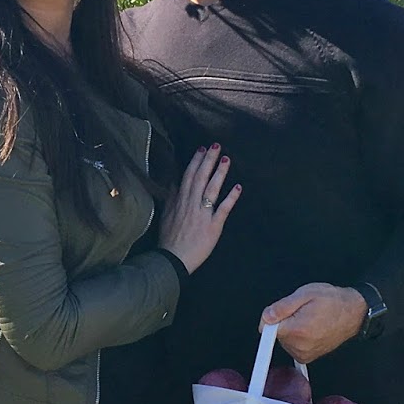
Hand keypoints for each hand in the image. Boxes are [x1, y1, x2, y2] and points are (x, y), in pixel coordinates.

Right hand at [158, 145, 241, 274]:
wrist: (173, 258)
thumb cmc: (169, 238)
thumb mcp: (166, 215)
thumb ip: (171, 198)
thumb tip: (173, 182)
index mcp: (180, 201)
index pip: (188, 176)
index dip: (196, 161)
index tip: (202, 148)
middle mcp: (191, 204)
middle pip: (200, 178)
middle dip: (209, 160)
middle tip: (217, 145)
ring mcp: (203, 214)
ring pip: (211, 190)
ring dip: (219, 173)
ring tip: (226, 159)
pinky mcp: (213, 226)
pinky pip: (223, 209)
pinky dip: (231, 198)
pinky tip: (238, 186)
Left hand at [260, 283, 366, 362]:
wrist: (353, 313)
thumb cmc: (332, 301)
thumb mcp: (305, 293)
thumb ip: (282, 307)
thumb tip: (266, 317)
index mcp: (298, 329)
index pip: (267, 329)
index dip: (272, 317)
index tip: (280, 312)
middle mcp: (300, 346)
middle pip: (276, 334)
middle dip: (285, 321)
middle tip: (301, 311)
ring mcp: (304, 354)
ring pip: (284, 340)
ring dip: (292, 329)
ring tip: (308, 318)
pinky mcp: (307, 357)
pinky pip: (291, 346)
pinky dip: (297, 337)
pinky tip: (309, 328)